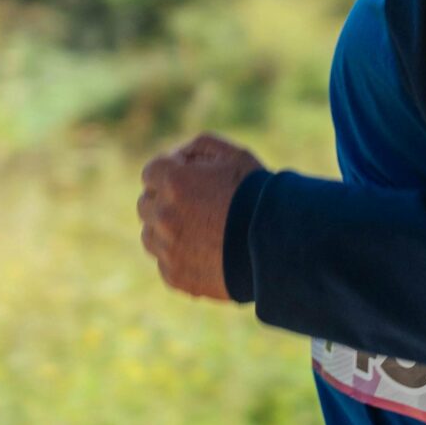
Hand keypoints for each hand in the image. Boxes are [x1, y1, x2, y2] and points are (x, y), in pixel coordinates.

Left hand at [137, 131, 264, 301]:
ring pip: (150, 236)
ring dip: (167, 230)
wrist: (279, 247)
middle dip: (165, 201)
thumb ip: (199, 148)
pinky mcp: (175, 276)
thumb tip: (177, 158)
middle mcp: (163, 215)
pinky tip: (206, 253)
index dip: (172, 174)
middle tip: (197, 206)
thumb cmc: (259, 196)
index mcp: (173, 181)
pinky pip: (166, 263)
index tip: (192, 181)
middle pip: (147, 204)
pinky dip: (180, 258)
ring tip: (200, 231)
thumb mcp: (234, 155)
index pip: (151, 173)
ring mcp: (167, 249)